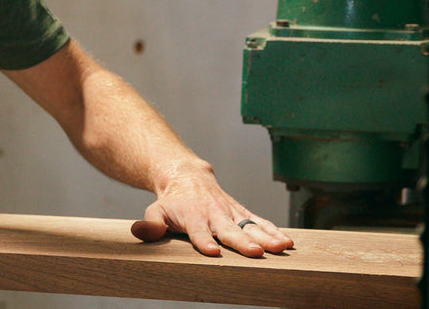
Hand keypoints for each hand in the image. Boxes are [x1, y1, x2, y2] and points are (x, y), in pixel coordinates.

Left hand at [129, 175, 292, 257]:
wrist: (187, 176)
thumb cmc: (172, 201)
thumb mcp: (156, 210)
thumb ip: (151, 224)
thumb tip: (142, 232)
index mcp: (193, 217)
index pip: (198, 232)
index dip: (204, 241)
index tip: (212, 251)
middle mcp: (214, 215)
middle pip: (230, 231)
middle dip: (243, 242)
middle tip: (256, 252)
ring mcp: (231, 213)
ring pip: (250, 226)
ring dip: (267, 236)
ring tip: (281, 247)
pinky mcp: (241, 212)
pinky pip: (260, 222)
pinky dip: (273, 230)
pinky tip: (286, 241)